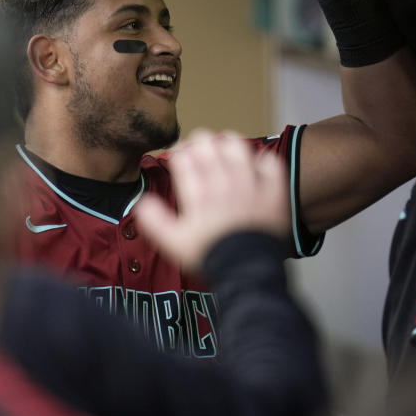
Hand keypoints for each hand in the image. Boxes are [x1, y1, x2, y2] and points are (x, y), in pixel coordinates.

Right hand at [136, 130, 290, 271]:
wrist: (248, 272)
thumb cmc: (210, 256)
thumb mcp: (174, 243)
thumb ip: (154, 221)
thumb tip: (142, 201)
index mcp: (198, 193)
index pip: (183, 157)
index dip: (177, 153)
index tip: (176, 158)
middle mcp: (223, 182)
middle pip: (207, 143)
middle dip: (196, 143)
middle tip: (196, 152)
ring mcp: (250, 184)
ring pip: (237, 146)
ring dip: (226, 144)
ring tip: (222, 151)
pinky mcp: (273, 190)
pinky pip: (269, 162)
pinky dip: (260, 160)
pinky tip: (253, 168)